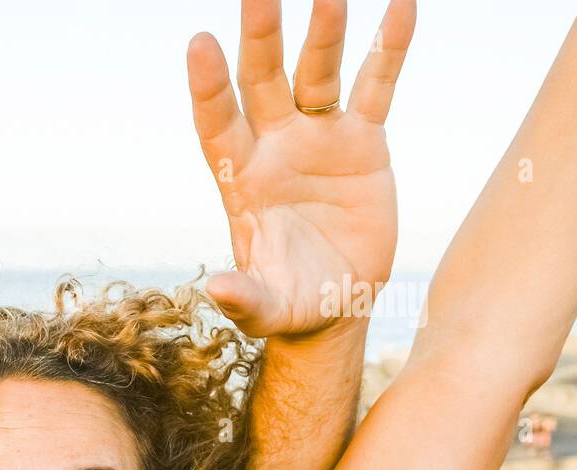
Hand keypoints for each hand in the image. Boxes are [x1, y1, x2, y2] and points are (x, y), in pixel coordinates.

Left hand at [187, 0, 416, 338]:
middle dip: (261, 39)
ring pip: (317, 74)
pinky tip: (399, 6)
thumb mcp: (266, 309)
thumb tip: (216, 289)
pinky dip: (387, 49)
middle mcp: (273, 148)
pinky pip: (376, 86)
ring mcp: (318, 139)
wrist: (335, 304)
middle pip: (262, 83)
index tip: (200, 44)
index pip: (217, 125)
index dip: (209, 88)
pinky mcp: (363, 142)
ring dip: (323, 33)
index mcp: (240, 181)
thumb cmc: (289, 305)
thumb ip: (243, 298)